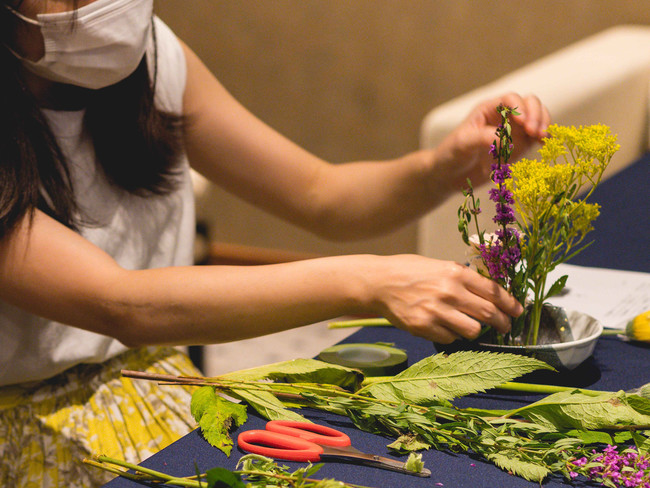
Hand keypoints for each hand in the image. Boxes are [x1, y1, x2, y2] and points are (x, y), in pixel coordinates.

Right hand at [363, 255, 523, 342]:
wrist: (379, 282)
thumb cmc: (409, 271)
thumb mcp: (439, 266)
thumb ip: (463, 279)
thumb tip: (489, 294)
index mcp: (455, 273)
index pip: (494, 291)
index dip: (511, 304)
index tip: (517, 311)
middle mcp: (449, 291)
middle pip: (489, 314)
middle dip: (503, 324)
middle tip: (506, 327)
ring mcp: (436, 311)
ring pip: (473, 331)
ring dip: (474, 331)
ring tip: (468, 326)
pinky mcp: (423, 327)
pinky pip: (450, 339)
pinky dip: (451, 335)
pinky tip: (443, 326)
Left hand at [431, 92, 550, 192]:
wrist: (449, 176)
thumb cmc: (451, 154)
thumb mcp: (463, 143)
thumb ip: (483, 138)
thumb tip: (506, 139)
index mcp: (488, 109)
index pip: (510, 99)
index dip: (520, 107)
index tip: (522, 123)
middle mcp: (503, 117)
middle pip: (529, 104)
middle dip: (536, 114)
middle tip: (535, 132)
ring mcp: (513, 132)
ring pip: (537, 119)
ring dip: (543, 125)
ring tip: (542, 138)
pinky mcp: (518, 148)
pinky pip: (535, 139)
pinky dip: (544, 139)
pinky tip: (546, 145)